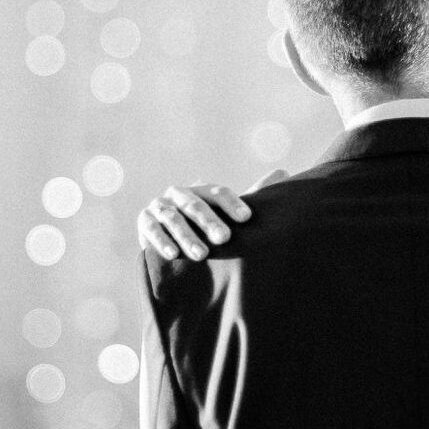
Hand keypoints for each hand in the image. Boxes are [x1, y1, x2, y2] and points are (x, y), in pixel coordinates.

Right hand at [137, 181, 256, 260]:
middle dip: (210, 222)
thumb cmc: (208, 229)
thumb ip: (254, 195)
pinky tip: (172, 254)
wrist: (172, 243)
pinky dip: (161, 241)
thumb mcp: (229, 215)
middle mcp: (180, 194)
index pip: (218, 193)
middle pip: (195, 205)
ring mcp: (160, 207)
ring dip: (187, 236)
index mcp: (202, 191)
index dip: (232, 204)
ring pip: (173, 218)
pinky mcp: (144, 221)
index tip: (246, 219)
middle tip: (225, 238)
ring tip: (201, 255)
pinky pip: (152, 230)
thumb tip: (284, 173)